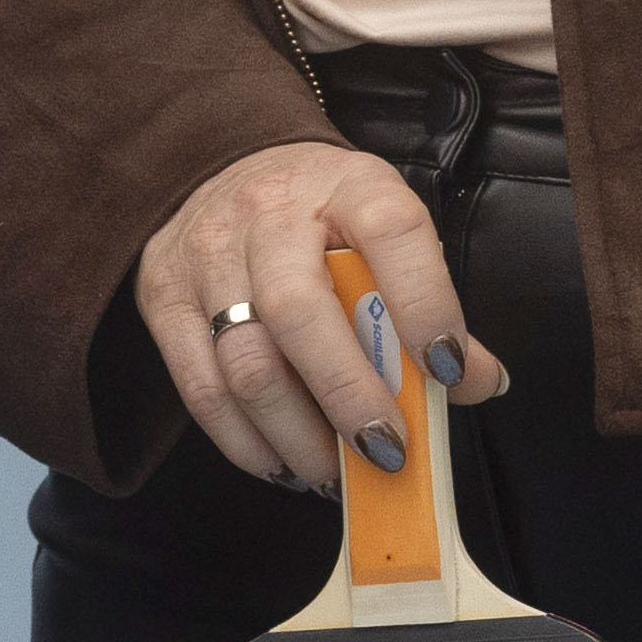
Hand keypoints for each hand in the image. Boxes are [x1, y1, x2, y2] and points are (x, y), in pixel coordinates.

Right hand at [130, 140, 516, 487]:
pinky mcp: (163, 296)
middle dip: (348, 395)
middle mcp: (270, 215)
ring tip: (334, 474)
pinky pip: (201, 387)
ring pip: (246, 362)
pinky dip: (244, 441)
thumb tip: (478, 383)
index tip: (450, 368)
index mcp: (347, 187)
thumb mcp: (384, 232)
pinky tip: (282, 462)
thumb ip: (430, 302)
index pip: (392, 232)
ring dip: (297, 435)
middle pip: (299, 311)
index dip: (424, 303)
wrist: (221, 168)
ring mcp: (207, 255)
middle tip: (387, 451)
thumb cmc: (322, 217)